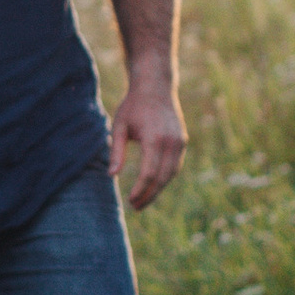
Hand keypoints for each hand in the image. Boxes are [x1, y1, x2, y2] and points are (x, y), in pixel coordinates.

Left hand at [108, 76, 187, 212]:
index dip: (140, 190)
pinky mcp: (182, 141)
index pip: (149, 173)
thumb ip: (116, 151)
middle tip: (135, 207)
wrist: (155, 87)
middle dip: (149, 194)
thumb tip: (112, 176)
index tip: (130, 200)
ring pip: (171, 174)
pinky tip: (152, 185)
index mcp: (155, 138)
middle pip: (163, 178)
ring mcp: (180, 142)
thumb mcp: (119, 126)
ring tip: (142, 201)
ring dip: (158, 189)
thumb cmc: (133, 106)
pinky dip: (165, 178)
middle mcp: (171, 142)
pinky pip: (175, 165)